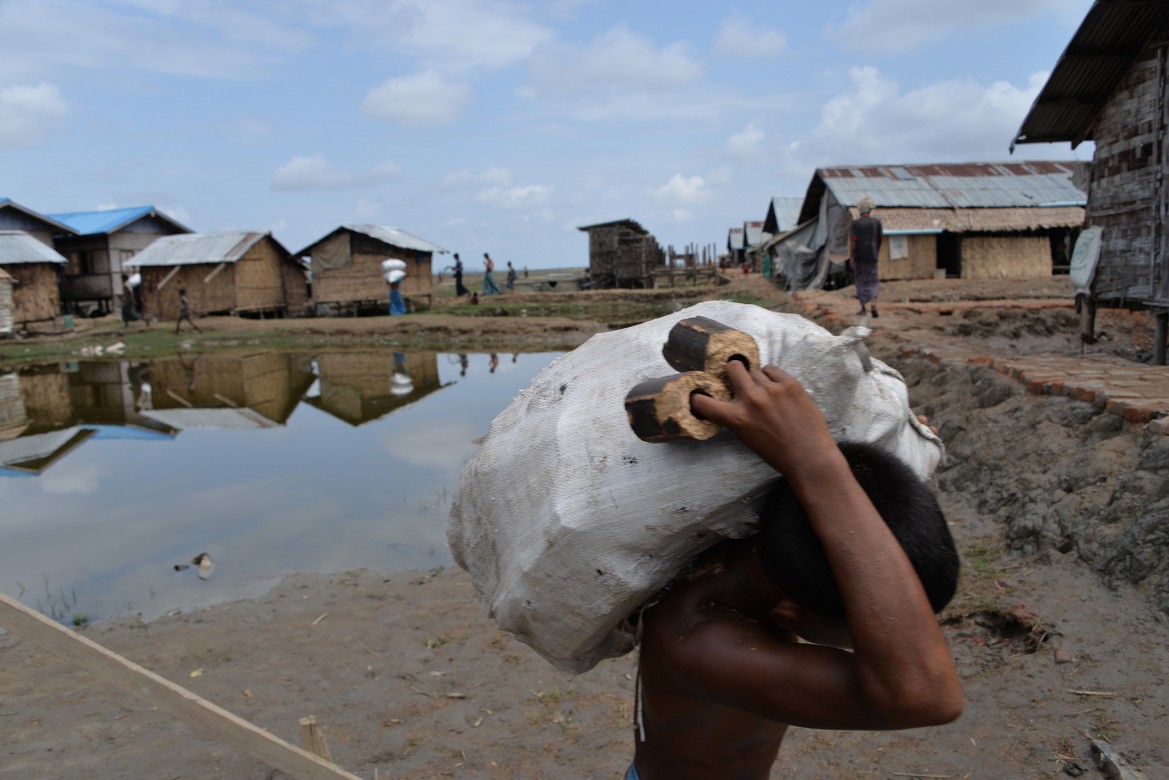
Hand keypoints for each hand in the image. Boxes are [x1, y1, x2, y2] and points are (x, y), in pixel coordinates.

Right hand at [691, 361, 837, 477]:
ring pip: (756, 370)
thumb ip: (737, 416)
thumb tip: (733, 398)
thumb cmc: (777, 452)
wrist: (809, 457)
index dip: (697, 398)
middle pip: (733, 367)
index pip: (703, 402)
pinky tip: (779, 389)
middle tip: (739, 379)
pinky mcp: (790, 383)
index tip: (699, 395)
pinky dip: (773, 377)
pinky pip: (773, 370)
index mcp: (737, 418)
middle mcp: (751, 400)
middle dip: (733, 371)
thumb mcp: (747, 437)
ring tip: (768, 393)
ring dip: (758, 379)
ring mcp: (772, 389)